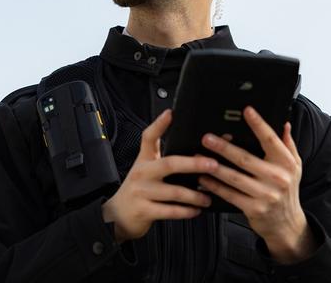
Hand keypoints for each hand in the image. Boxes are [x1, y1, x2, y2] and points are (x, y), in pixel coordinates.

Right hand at [102, 109, 217, 242]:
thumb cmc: (139, 189)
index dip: (159, 124)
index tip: (171, 114)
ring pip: (174, 192)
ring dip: (194, 195)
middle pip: (168, 163)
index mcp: (144, 160)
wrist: (118, 215)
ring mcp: (142, 192)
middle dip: (193, 164)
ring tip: (207, 197)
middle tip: (212, 164)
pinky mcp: (144, 210)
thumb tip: (192, 150)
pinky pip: (170, 211)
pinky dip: (186, 211)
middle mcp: (142, 173)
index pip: (149, 138)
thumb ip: (163, 158)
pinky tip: (196, 210)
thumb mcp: (146, 169)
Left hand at [198, 106, 317, 263]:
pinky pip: (230, 194)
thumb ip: (287, 145)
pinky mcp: (253, 208)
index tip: (246, 111)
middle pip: (246, 159)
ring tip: (198, 157)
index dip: (259, 125)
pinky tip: (203, 178)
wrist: (287, 224)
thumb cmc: (287, 190)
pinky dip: (215, 186)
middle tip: (207, 138)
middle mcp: (277, 178)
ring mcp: (265, 195)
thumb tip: (284, 123)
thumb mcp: (294, 167)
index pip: (271, 140)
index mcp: (287, 163)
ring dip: (214, 166)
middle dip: (224, 147)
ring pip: (234, 177)